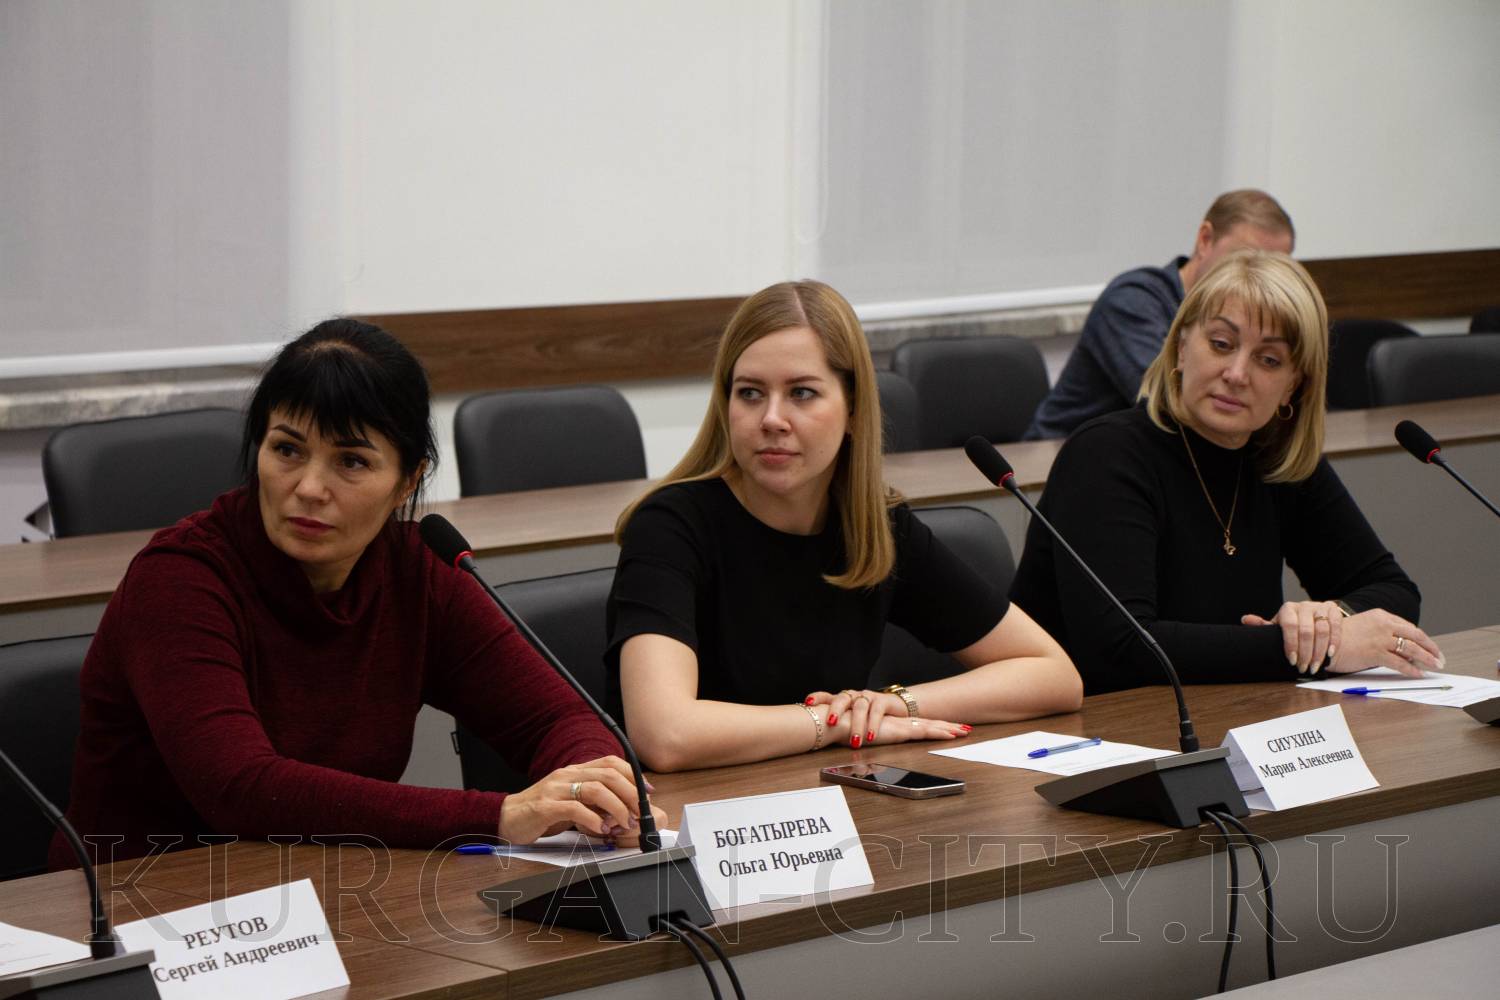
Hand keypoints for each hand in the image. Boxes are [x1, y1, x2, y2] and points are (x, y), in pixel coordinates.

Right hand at [497, 755, 661, 845]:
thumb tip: (623, 808)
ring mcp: (555, 789)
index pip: (610, 763)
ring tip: (624, 824)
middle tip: (639, 814)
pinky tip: (600, 830)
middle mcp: (567, 775)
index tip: (647, 792)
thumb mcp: (572, 801)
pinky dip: (593, 820)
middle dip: (630, 794)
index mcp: (575, 771)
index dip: (633, 775)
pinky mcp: (545, 807)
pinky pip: (575, 809)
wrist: (506, 818)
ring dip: (616, 808)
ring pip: (596, 789)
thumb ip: (594, 801)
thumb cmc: (541, 812)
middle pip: (608, 775)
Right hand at [805, 688, 969, 747]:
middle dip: (945, 725)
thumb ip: (857, 736)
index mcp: (887, 723)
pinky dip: (940, 732)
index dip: (930, 725)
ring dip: (947, 729)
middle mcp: (895, 722)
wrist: (831, 722)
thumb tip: (855, 744)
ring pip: (929, 725)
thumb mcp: (852, 734)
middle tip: (963, 728)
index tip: (944, 727)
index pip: (914, 723)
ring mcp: (898, 725)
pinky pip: (923, 731)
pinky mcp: (897, 730)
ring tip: (964, 731)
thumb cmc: (837, 728)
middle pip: (926, 722)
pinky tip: (952, 735)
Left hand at [1241, 600, 1345, 673]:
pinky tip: (1330, 653)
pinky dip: (1334, 642)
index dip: (1291, 644)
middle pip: (1306, 631)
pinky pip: (1335, 627)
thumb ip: (1265, 626)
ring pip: (1322, 631)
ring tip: (1315, 666)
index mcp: (1288, 609)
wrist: (1317, 620)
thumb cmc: (1294, 627)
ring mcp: (1320, 607)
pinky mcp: (1334, 611)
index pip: (1289, 626)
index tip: (1292, 660)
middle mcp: (1304, 606)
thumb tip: (1245, 620)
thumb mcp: (1280, 627)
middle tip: (1303, 668)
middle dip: (1305, 653)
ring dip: (1319, 652)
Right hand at [1322, 609, 1442, 676]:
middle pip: (1415, 635)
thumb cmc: (1338, 638)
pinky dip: (1411, 669)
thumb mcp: (1362, 628)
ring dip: (1426, 658)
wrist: (1320, 642)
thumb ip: (1380, 634)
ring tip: (1434, 666)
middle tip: (1439, 657)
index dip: (1422, 638)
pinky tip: (1418, 674)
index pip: (1408, 626)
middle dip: (1430, 648)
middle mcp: (1383, 624)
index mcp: (1380, 615)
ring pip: (1411, 649)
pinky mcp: (1375, 652)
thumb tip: (1400, 650)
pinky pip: (1399, 662)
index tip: (1430, 647)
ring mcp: (1380, 638)